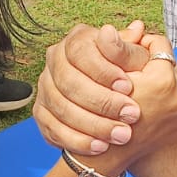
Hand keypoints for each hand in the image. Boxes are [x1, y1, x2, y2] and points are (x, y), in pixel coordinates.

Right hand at [34, 21, 148, 155]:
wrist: (114, 106)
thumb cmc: (127, 77)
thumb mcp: (134, 61)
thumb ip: (132, 50)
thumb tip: (135, 29)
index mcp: (76, 40)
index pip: (81, 51)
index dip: (103, 70)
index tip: (128, 86)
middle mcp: (55, 60)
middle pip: (69, 81)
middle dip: (102, 102)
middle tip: (131, 115)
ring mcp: (45, 87)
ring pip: (60, 107)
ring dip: (92, 124)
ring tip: (121, 135)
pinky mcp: (41, 112)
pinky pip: (52, 128)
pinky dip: (76, 140)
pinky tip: (100, 147)